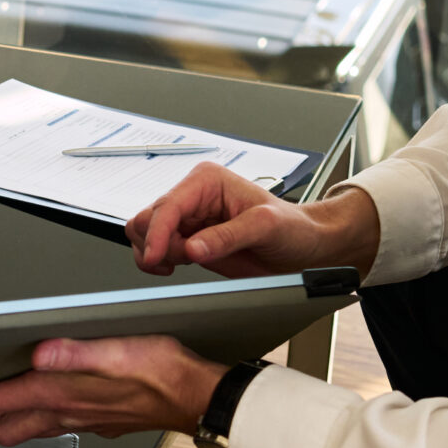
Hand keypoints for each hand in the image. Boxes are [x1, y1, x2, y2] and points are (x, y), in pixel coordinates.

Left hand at [0, 334, 227, 444]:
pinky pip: (49, 423)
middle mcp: (66, 411)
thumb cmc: (167, 373)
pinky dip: (30, 414)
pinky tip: (36, 400)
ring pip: (24, 426)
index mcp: (63, 393)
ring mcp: (80, 419)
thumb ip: (77, 354)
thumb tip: (40, 352)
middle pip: (2, 422)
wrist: (200, 398)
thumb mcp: (121, 352)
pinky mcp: (95, 419)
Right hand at [126, 162, 376, 278]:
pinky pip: (155, 249)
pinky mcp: (187, 240)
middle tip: (179, 262)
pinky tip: (179, 266)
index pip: (167, 205)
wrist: (303, 247)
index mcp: (206, 181)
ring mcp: (188, 219)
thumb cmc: (293, 228)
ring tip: (184, 263)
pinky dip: (159, 261)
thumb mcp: (266, 228)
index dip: (157, 233)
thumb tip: (192, 247)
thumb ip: (228, 236)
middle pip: (146, 219)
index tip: (156, 258)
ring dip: (156, 254)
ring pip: (144, 234)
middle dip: (156, 244)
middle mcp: (192, 196)